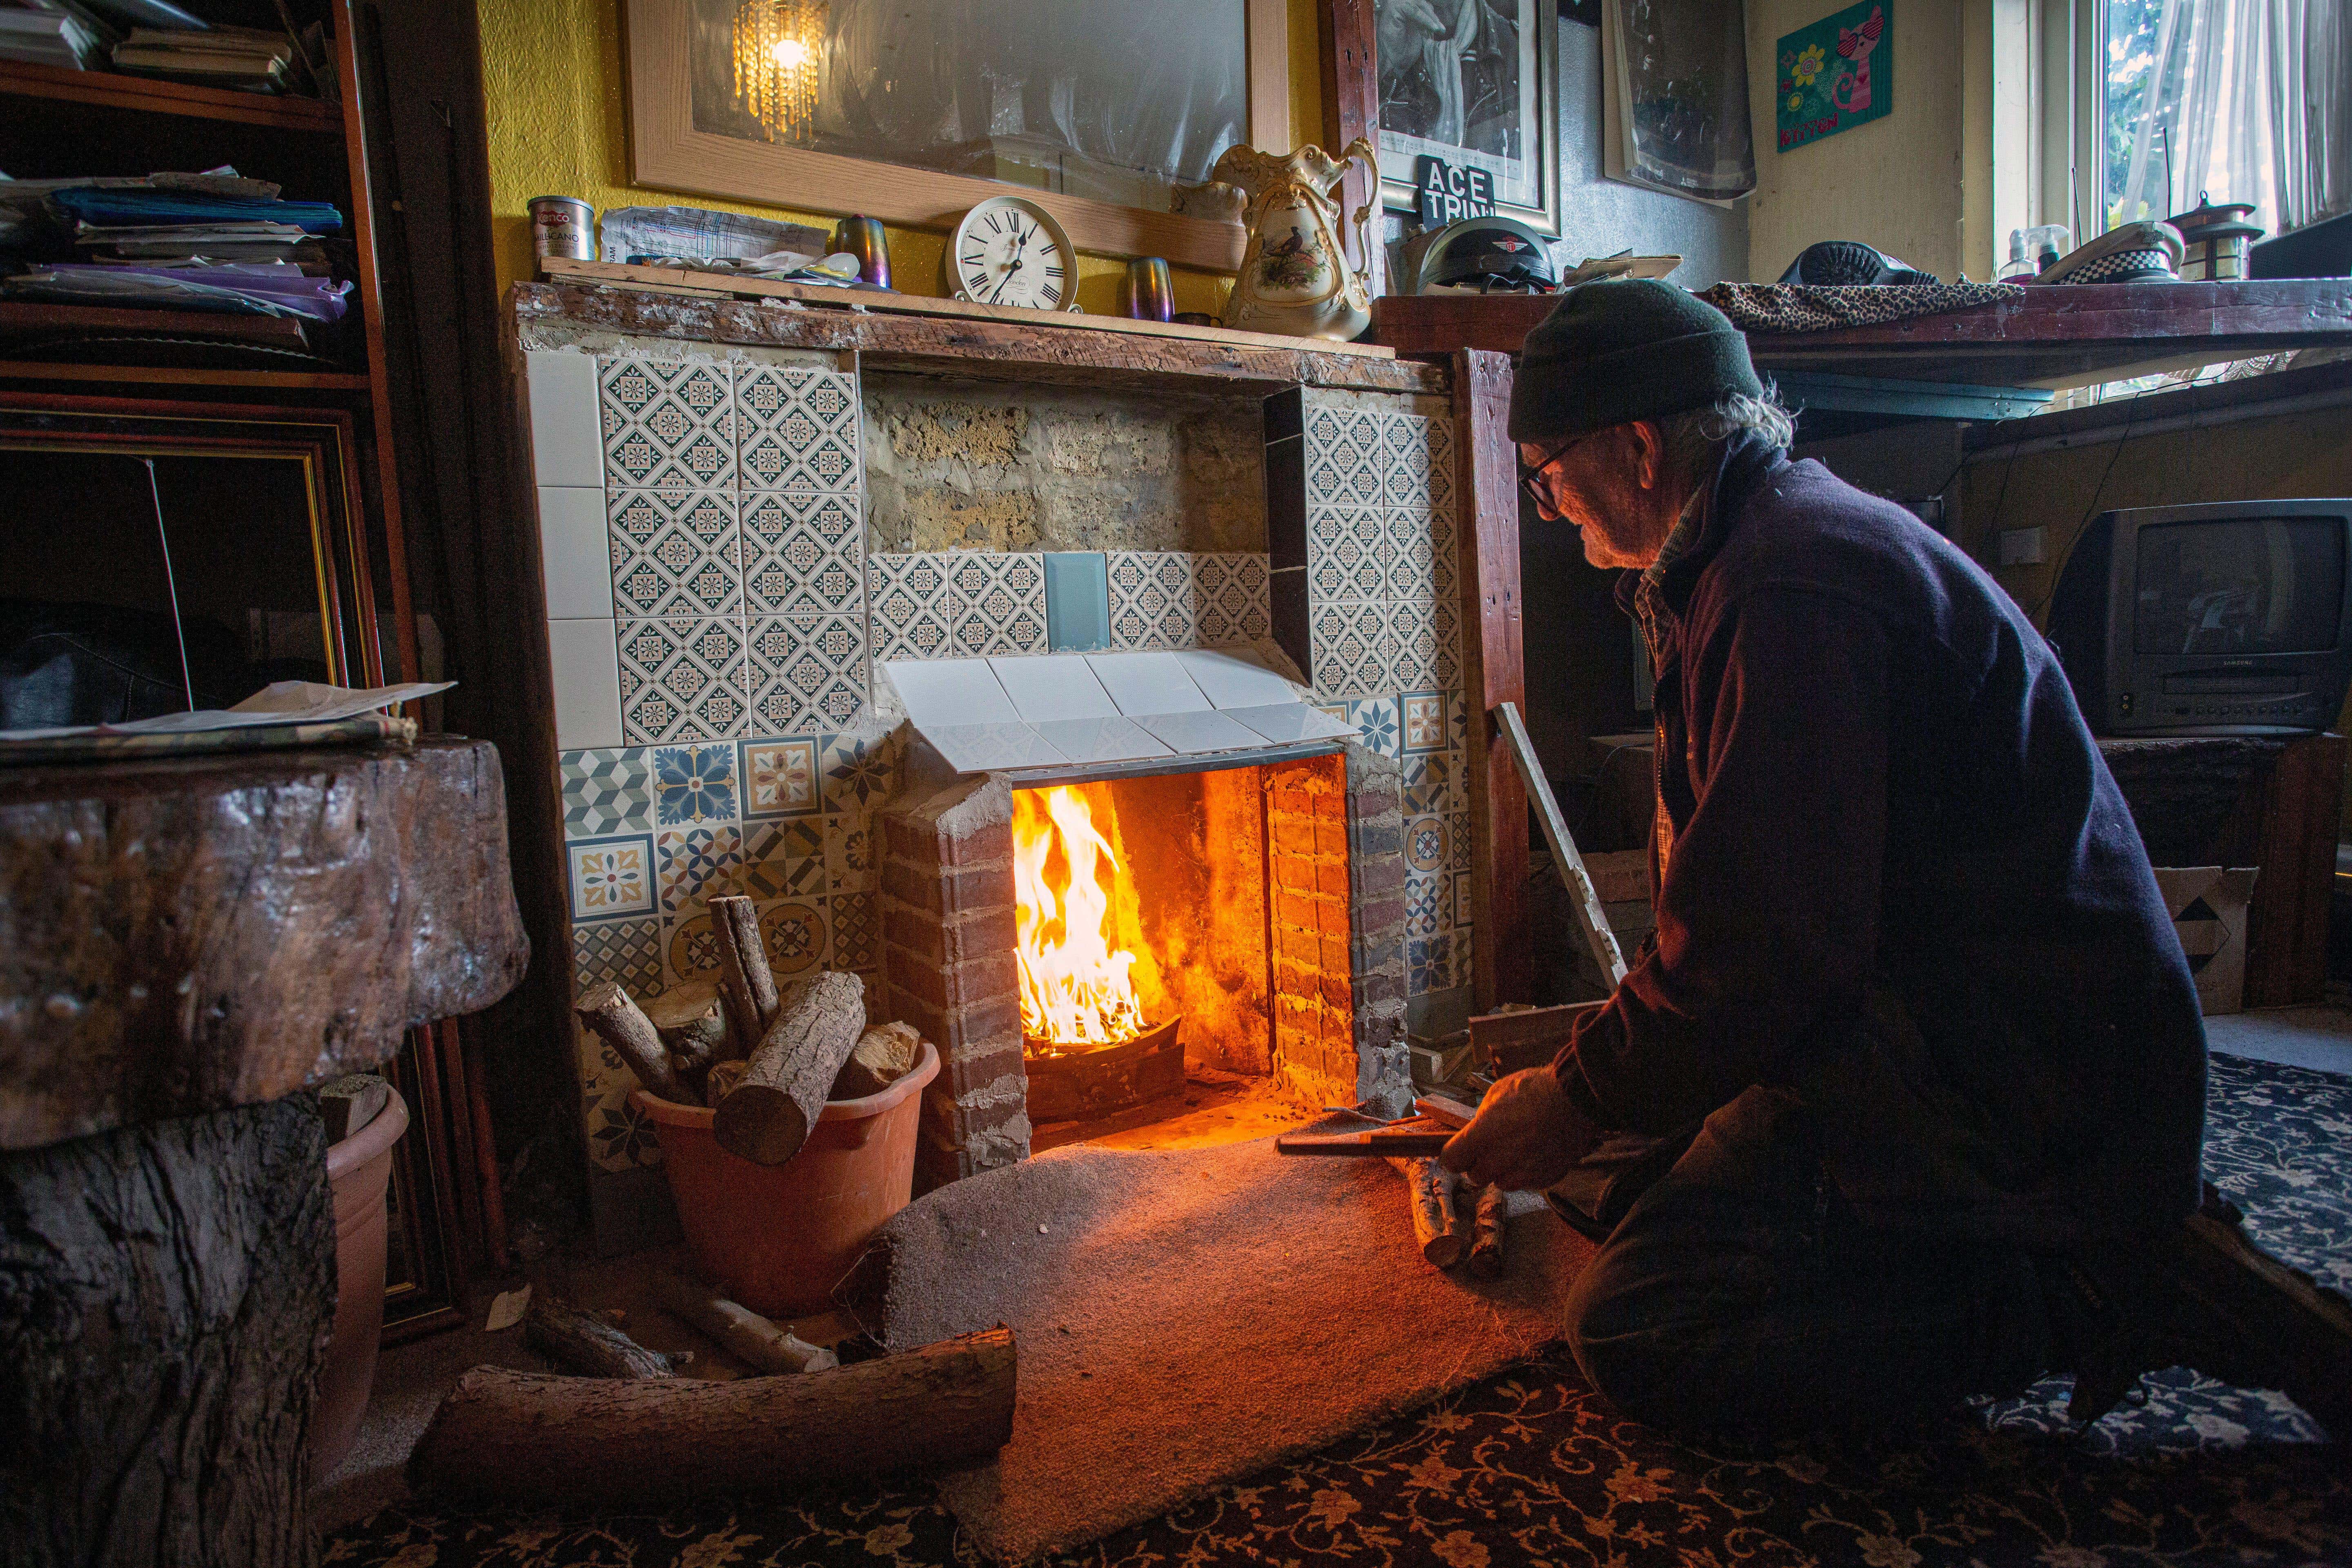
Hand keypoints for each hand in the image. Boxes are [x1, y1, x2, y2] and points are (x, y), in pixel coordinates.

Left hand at [1440, 1068, 1601, 1190]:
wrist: (1576, 1100)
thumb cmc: (1535, 1090)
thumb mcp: (1498, 1093)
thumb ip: (1482, 1118)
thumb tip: (1478, 1128)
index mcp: (1480, 1138)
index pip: (1451, 1161)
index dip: (1455, 1155)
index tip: (1461, 1149)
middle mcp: (1498, 1162)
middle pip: (1476, 1176)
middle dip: (1482, 1162)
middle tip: (1496, 1144)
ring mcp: (1522, 1174)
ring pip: (1501, 1182)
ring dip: (1505, 1170)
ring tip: (1520, 1147)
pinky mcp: (1543, 1180)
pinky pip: (1526, 1183)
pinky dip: (1528, 1172)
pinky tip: (1537, 1151)